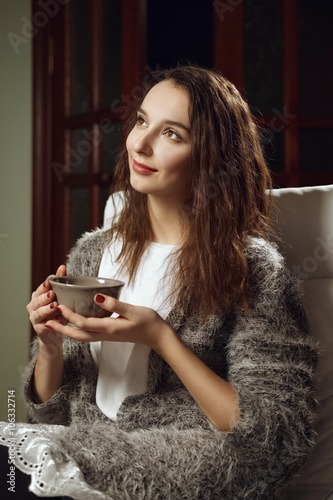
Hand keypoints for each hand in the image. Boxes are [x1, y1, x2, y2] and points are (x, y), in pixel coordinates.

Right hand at [26, 265, 66, 345]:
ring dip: (46, 310)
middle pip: (36, 301)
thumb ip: (60, 281)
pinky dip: (50, 323)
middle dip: (44, 297)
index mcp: (38, 297)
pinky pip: (44, 326)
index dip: (43, 287)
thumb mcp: (60, 296)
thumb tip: (62, 267)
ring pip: (38, 313)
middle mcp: (33, 307)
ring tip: (54, 306)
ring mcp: (35, 319)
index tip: (49, 283)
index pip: (39, 290)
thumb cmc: (57, 312)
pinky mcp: (40, 329)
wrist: (55, 334)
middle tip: (52, 294)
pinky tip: (57, 320)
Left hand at [45, 294, 173, 351]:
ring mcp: (107, 336)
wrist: (158, 336)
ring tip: (57, 323)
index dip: (70, 315)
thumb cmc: (148, 322)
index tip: (59, 306)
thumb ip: (115, 305)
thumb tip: (97, 297)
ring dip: (68, 331)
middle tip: (47, 322)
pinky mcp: (110, 334)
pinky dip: (79, 330)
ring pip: (82, 336)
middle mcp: (106, 334)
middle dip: (62, 329)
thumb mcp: (133, 311)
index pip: (84, 323)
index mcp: (110, 328)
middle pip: (78, 335)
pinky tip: (77, 323)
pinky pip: (89, 334)